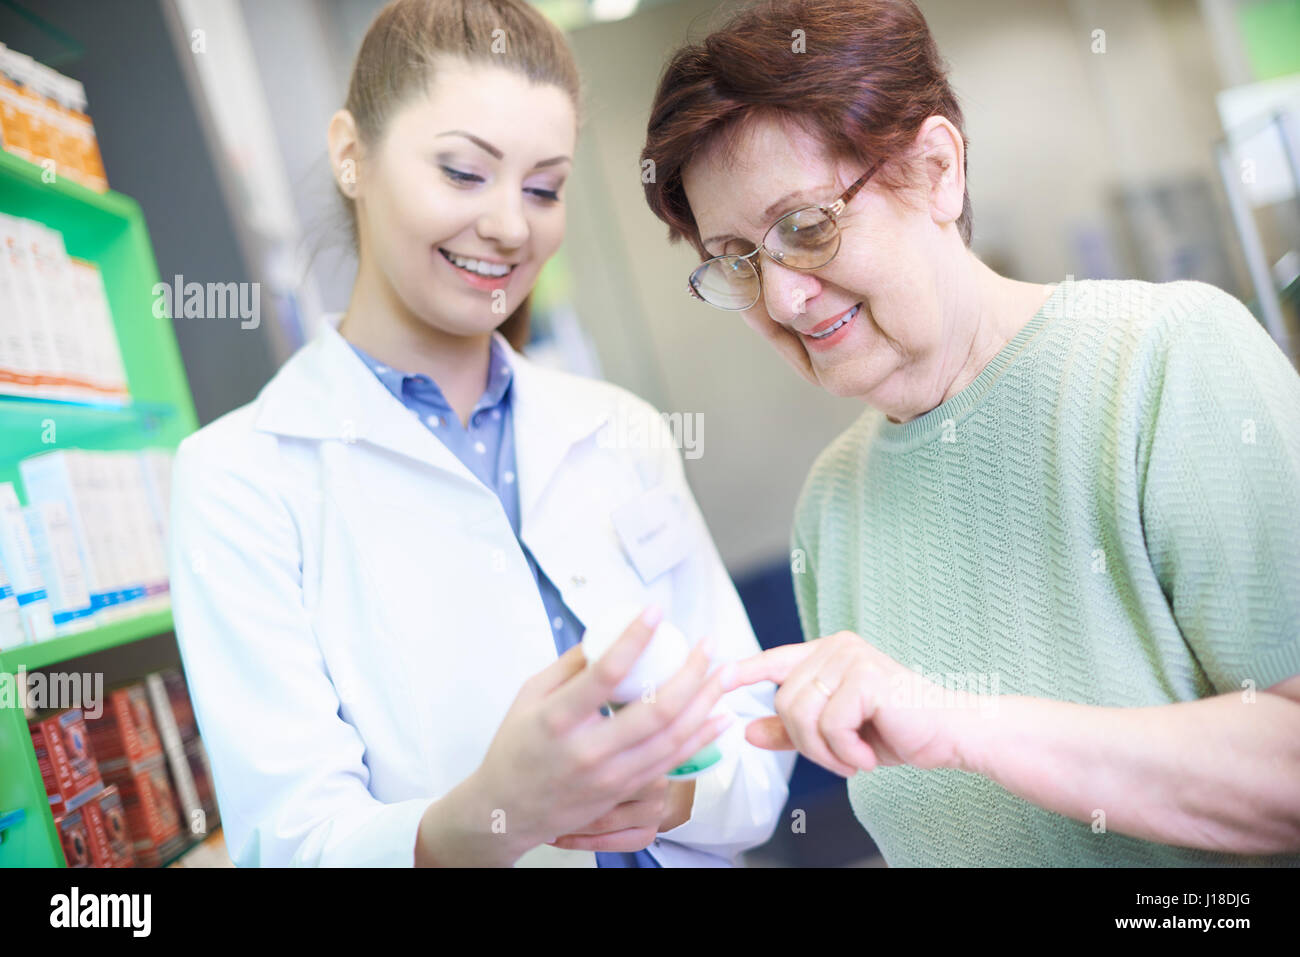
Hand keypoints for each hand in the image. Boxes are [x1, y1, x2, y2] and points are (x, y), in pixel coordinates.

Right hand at [469, 606, 732, 859]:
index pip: (605, 674)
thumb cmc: (516, 747)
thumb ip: (569, 665)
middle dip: (692, 672)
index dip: (635, 639)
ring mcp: (610, 776)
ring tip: (725, 672)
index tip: (656, 611)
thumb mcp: (529, 694)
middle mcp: (588, 751)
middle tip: (708, 644)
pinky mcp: (624, 791)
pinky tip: (718, 716)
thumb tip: (608, 634)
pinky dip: (701, 736)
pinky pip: (672, 761)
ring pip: (673, 737)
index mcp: (559, 719)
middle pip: (656, 710)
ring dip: (705, 702)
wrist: (509, 810)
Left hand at [721, 632, 970, 777]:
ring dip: (825, 751)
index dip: (745, 671)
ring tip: (857, 758)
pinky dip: (846, 751)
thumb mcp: (838, 735)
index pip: (776, 659)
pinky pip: (829, 725)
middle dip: (806, 742)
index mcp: (829, 654)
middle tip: (843, 758)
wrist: (952, 734)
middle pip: (784, 701)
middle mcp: (837, 647)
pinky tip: (870, 754)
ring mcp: (851, 657)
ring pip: (801, 714)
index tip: (717, 679)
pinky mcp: (865, 677)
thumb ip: (793, 731)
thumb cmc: (899, 730)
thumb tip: (746, 730)